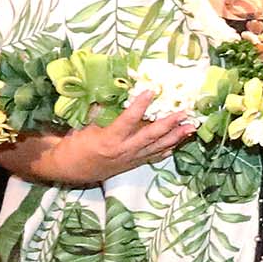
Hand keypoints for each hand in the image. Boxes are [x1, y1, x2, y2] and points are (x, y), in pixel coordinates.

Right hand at [51, 90, 198, 184]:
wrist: (71, 170)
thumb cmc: (75, 146)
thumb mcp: (83, 127)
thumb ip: (99, 111)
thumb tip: (113, 93)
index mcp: (109, 139)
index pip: (128, 120)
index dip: (140, 105)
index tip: (151, 90)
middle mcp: (124, 151)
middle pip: (151, 136)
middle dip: (170, 123)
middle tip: (185, 113)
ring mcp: (132, 159)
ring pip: (158, 147)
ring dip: (176, 137)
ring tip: (191, 127)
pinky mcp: (134, 164)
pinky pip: (155, 156)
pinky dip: (168, 149)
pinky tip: (179, 142)